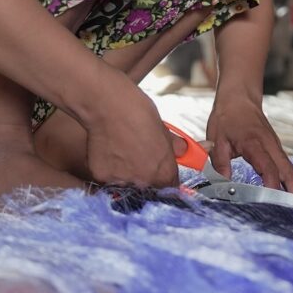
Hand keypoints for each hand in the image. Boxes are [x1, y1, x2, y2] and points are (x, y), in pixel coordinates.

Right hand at [82, 72, 179, 187]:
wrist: (109, 105)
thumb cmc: (138, 112)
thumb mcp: (164, 129)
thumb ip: (176, 147)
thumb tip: (191, 149)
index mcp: (164, 172)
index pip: (170, 187)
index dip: (165, 177)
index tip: (159, 170)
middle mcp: (144, 182)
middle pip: (148, 188)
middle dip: (145, 176)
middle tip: (139, 157)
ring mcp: (122, 181)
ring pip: (127, 184)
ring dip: (126, 174)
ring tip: (123, 152)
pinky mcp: (101, 176)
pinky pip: (108, 178)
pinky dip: (110, 168)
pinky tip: (110, 152)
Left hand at [206, 92, 292, 195]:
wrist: (239, 98)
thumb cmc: (227, 118)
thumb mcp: (217, 139)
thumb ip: (219, 163)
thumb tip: (221, 187)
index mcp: (255, 144)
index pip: (268, 168)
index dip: (271, 186)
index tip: (271, 203)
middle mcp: (271, 147)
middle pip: (289, 173)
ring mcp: (277, 149)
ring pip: (292, 172)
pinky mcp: (277, 151)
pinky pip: (289, 169)